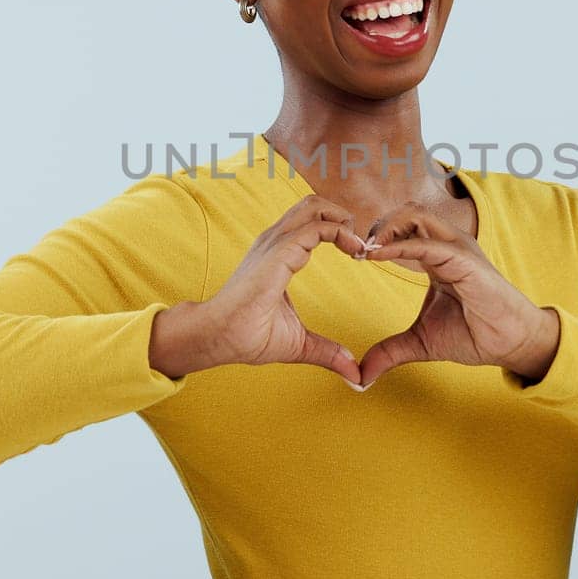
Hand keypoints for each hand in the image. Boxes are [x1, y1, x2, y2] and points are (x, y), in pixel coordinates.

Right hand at [196, 194, 368, 383]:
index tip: (359, 256)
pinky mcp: (278, 252)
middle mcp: (275, 241)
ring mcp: (274, 243)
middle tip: (359, 246)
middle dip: (342, 216)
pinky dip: (341, 233)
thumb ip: (327, 352)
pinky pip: (316, 228)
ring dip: (343, 220)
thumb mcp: (298, 343)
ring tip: (358, 247)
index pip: (311, 224)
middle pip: (313, 204)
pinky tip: (355, 253)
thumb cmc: (247, 336)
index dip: (339, 232)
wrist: (218, 337)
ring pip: (314, 206)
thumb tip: (352, 373)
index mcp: (277, 254)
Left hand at [354, 201, 560, 387]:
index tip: (354, 255)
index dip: (376, 237)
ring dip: (385, 228)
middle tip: (356, 248)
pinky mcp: (464, 260)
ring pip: (415, 215)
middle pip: (407, 212)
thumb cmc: (474, 334)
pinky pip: (425, 244)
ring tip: (366, 249)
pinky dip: (398, 246)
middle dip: (378, 225)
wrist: (510, 344)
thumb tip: (362, 375)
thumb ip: (390, 351)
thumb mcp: (420, 342)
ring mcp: (457, 248)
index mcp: (437, 256)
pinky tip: (377, 256)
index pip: (403, 228)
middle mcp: (447, 245)